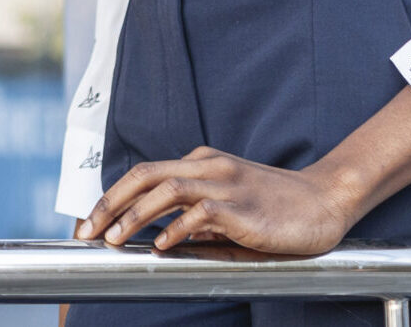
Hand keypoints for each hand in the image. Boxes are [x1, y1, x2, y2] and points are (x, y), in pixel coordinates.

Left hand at [71, 87, 410, 257]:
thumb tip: (158, 241)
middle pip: (146, 175)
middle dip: (109, 203)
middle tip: (85, 231)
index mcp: (202, 164)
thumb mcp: (229, 211)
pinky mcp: (241, 206)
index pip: (145, 174)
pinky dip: (176, 229)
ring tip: (112, 240)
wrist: (325, 202)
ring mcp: (225, 182)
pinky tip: (161, 247)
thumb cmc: (276, 210)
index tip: (88, 224)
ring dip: (133, 215)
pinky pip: (200, 213)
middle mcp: (208, 166)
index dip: (111, 197)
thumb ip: (196, 221)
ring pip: (166, 189)